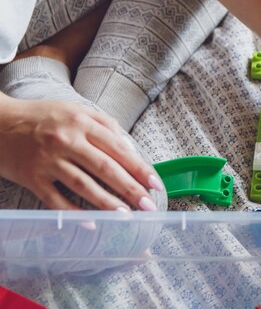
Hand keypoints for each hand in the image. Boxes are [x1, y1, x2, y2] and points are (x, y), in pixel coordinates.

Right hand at [0, 97, 163, 210]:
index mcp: (81, 123)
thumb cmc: (43, 117)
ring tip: (127, 216)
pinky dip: (73, 212)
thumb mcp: (76, 111)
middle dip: (130, 188)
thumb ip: (105, 125)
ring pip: (83, 185)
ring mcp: (48, 160)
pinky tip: (91, 223)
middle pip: (105, 167)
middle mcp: (66, 141)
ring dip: (107, 203)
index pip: (118, 148)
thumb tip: (131, 149)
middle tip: (148, 205)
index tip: (155, 183)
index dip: (139, 168)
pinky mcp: (32, 177)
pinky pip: (55, 199)